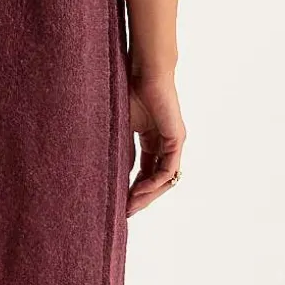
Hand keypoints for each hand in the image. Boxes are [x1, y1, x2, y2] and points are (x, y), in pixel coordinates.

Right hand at [126, 71, 184, 215]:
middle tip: (125, 213)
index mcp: (152, 139)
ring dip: (147, 196)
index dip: (134, 189)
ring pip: (164, 179)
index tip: (120, 203)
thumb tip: (107, 170)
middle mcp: (165, 143)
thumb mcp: (120, 127)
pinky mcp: (176, 139)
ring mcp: (173, 142)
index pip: (146, 172)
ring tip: (130, 207)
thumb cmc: (128, 90)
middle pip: (156, 179)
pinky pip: (167, 170)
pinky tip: (138, 192)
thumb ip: (119, 148)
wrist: (143, 71)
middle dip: (141, 198)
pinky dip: (154, 183)